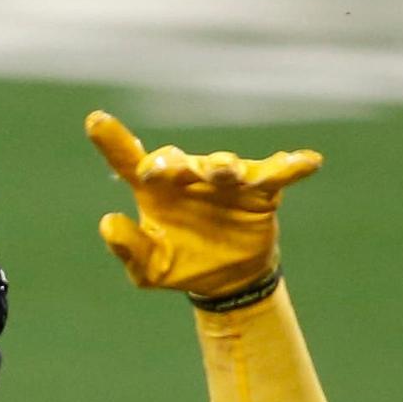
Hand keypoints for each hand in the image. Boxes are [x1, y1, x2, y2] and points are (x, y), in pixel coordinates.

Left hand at [86, 110, 321, 304]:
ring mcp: (226, 180)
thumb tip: (107, 222)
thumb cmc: (181, 264)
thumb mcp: (149, 268)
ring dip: (223, 166)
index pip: (128, 161)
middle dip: (171, 163)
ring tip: (225, 172)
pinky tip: (307, 163)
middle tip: (162, 171)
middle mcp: (188, 177)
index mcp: (155, 192)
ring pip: (223, 165)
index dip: (112, 140)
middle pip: (176, 161)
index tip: (95, 121)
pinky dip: (292, 167)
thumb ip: (129, 247)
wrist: (226, 280)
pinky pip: (277, 174)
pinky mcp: (261, 189)